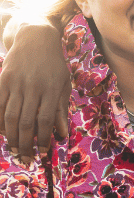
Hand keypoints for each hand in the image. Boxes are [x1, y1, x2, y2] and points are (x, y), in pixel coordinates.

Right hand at [0, 23, 69, 157]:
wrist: (35, 39)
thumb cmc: (53, 65)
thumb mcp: (63, 84)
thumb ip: (61, 109)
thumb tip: (63, 134)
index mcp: (51, 89)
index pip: (46, 119)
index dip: (44, 138)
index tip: (43, 153)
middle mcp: (33, 87)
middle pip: (26, 121)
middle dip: (25, 143)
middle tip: (25, 157)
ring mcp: (15, 83)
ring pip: (10, 115)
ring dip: (11, 136)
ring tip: (13, 149)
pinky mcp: (2, 80)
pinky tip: (2, 131)